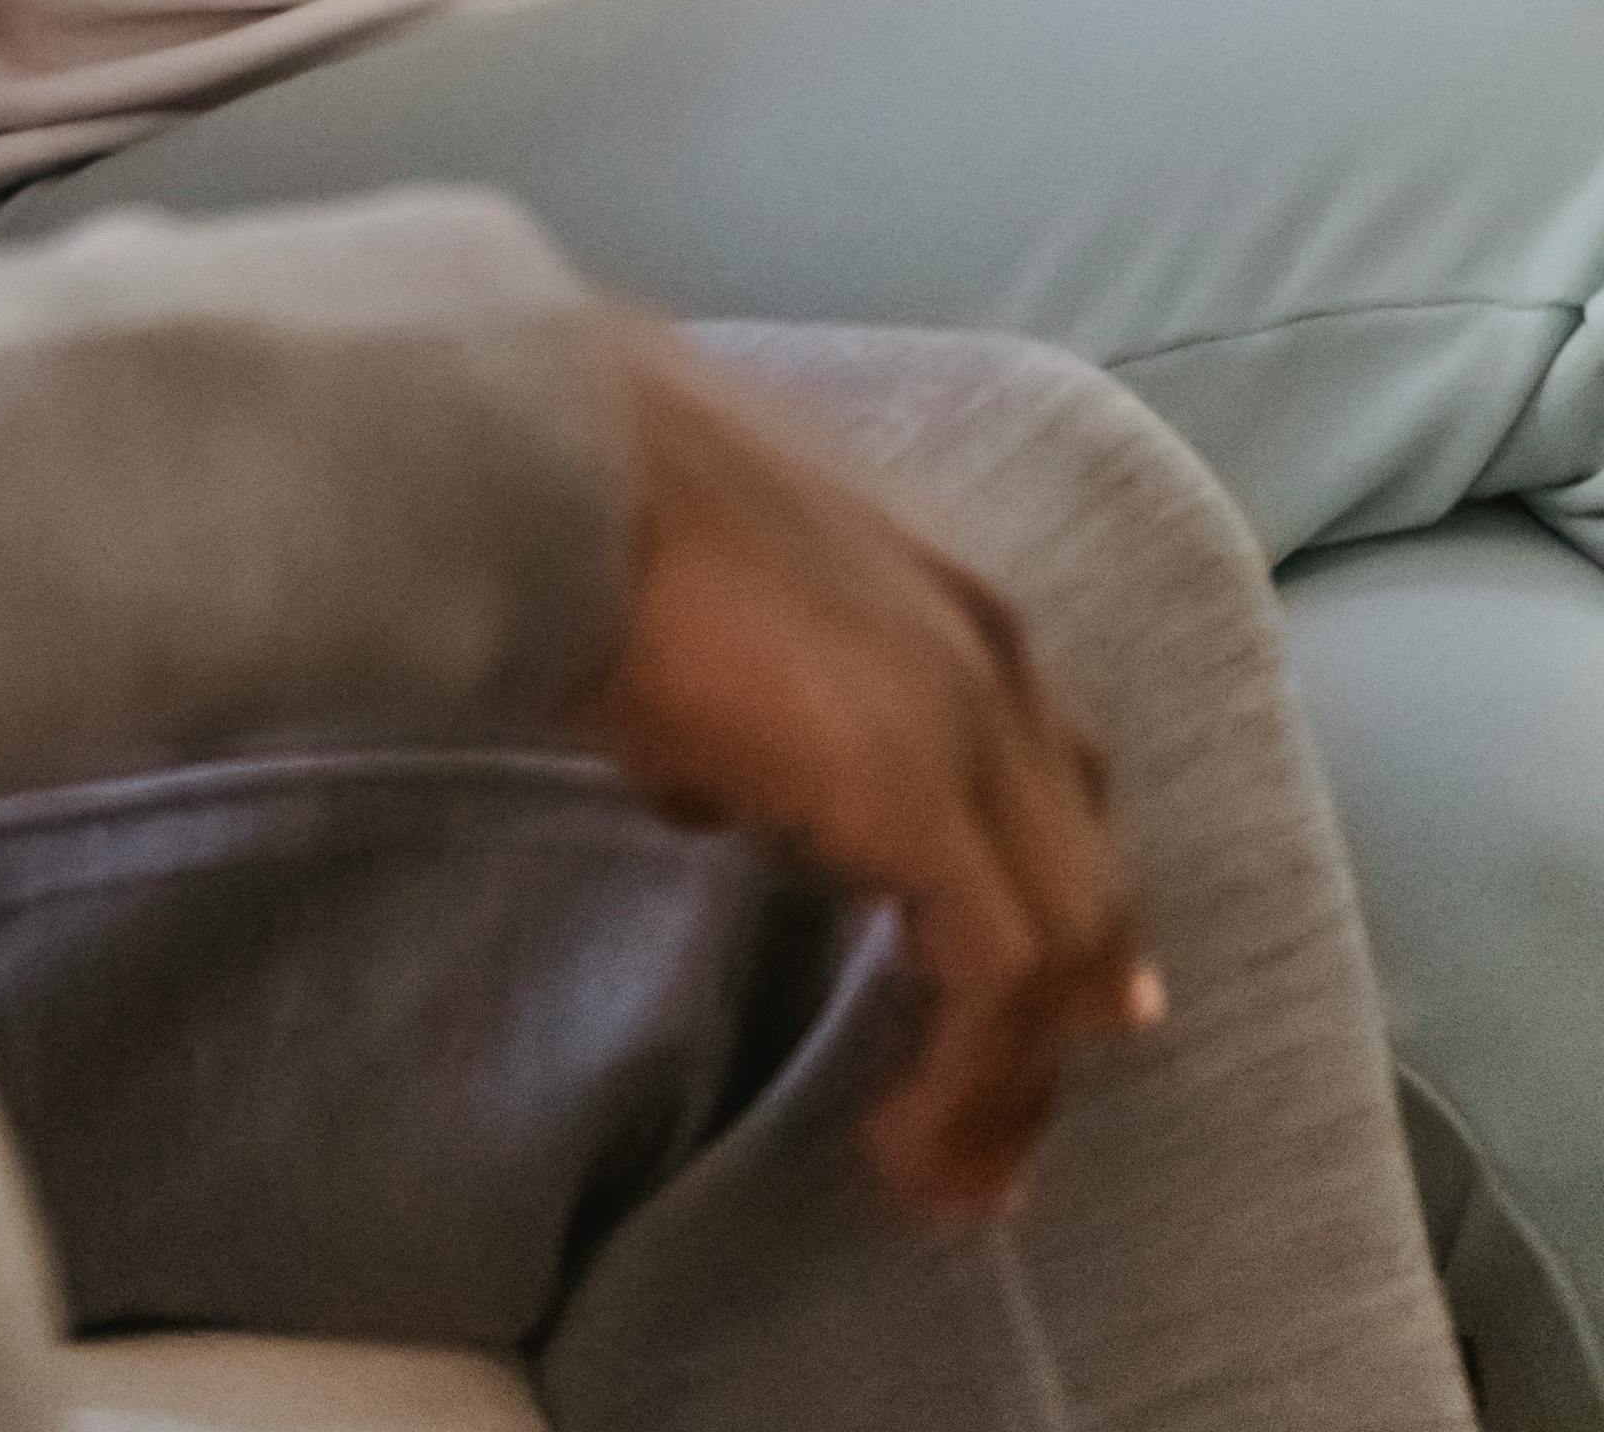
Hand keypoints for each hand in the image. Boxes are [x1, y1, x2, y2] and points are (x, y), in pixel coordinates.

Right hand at [591, 334, 1165, 1225]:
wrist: (550, 456)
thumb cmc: (588, 500)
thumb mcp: (701, 608)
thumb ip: (741, 705)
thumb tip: (711, 787)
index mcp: (944, 591)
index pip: (1052, 773)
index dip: (1055, 895)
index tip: (1045, 1008)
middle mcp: (992, 649)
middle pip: (1083, 874)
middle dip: (1063, 1013)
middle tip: (1007, 1129)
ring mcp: (972, 719)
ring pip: (1065, 944)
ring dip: (1014, 1076)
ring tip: (954, 1176)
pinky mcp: (925, 792)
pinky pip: (1000, 980)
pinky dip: (971, 1081)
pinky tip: (911, 1150)